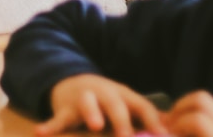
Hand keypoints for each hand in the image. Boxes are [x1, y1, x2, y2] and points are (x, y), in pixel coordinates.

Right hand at [37, 75, 165, 136]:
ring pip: (87, 103)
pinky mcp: (64, 108)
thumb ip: (147, 121)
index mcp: (124, 96)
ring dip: (92, 112)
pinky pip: (57, 118)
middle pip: (116, 104)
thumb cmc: (108, 102)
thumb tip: (172, 134)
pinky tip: (40, 132)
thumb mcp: (127, 106)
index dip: (154, 123)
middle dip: (123, 121)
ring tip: (95, 124)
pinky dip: (50, 126)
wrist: (72, 81)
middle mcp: (105, 94)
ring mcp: (84, 99)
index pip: (143, 107)